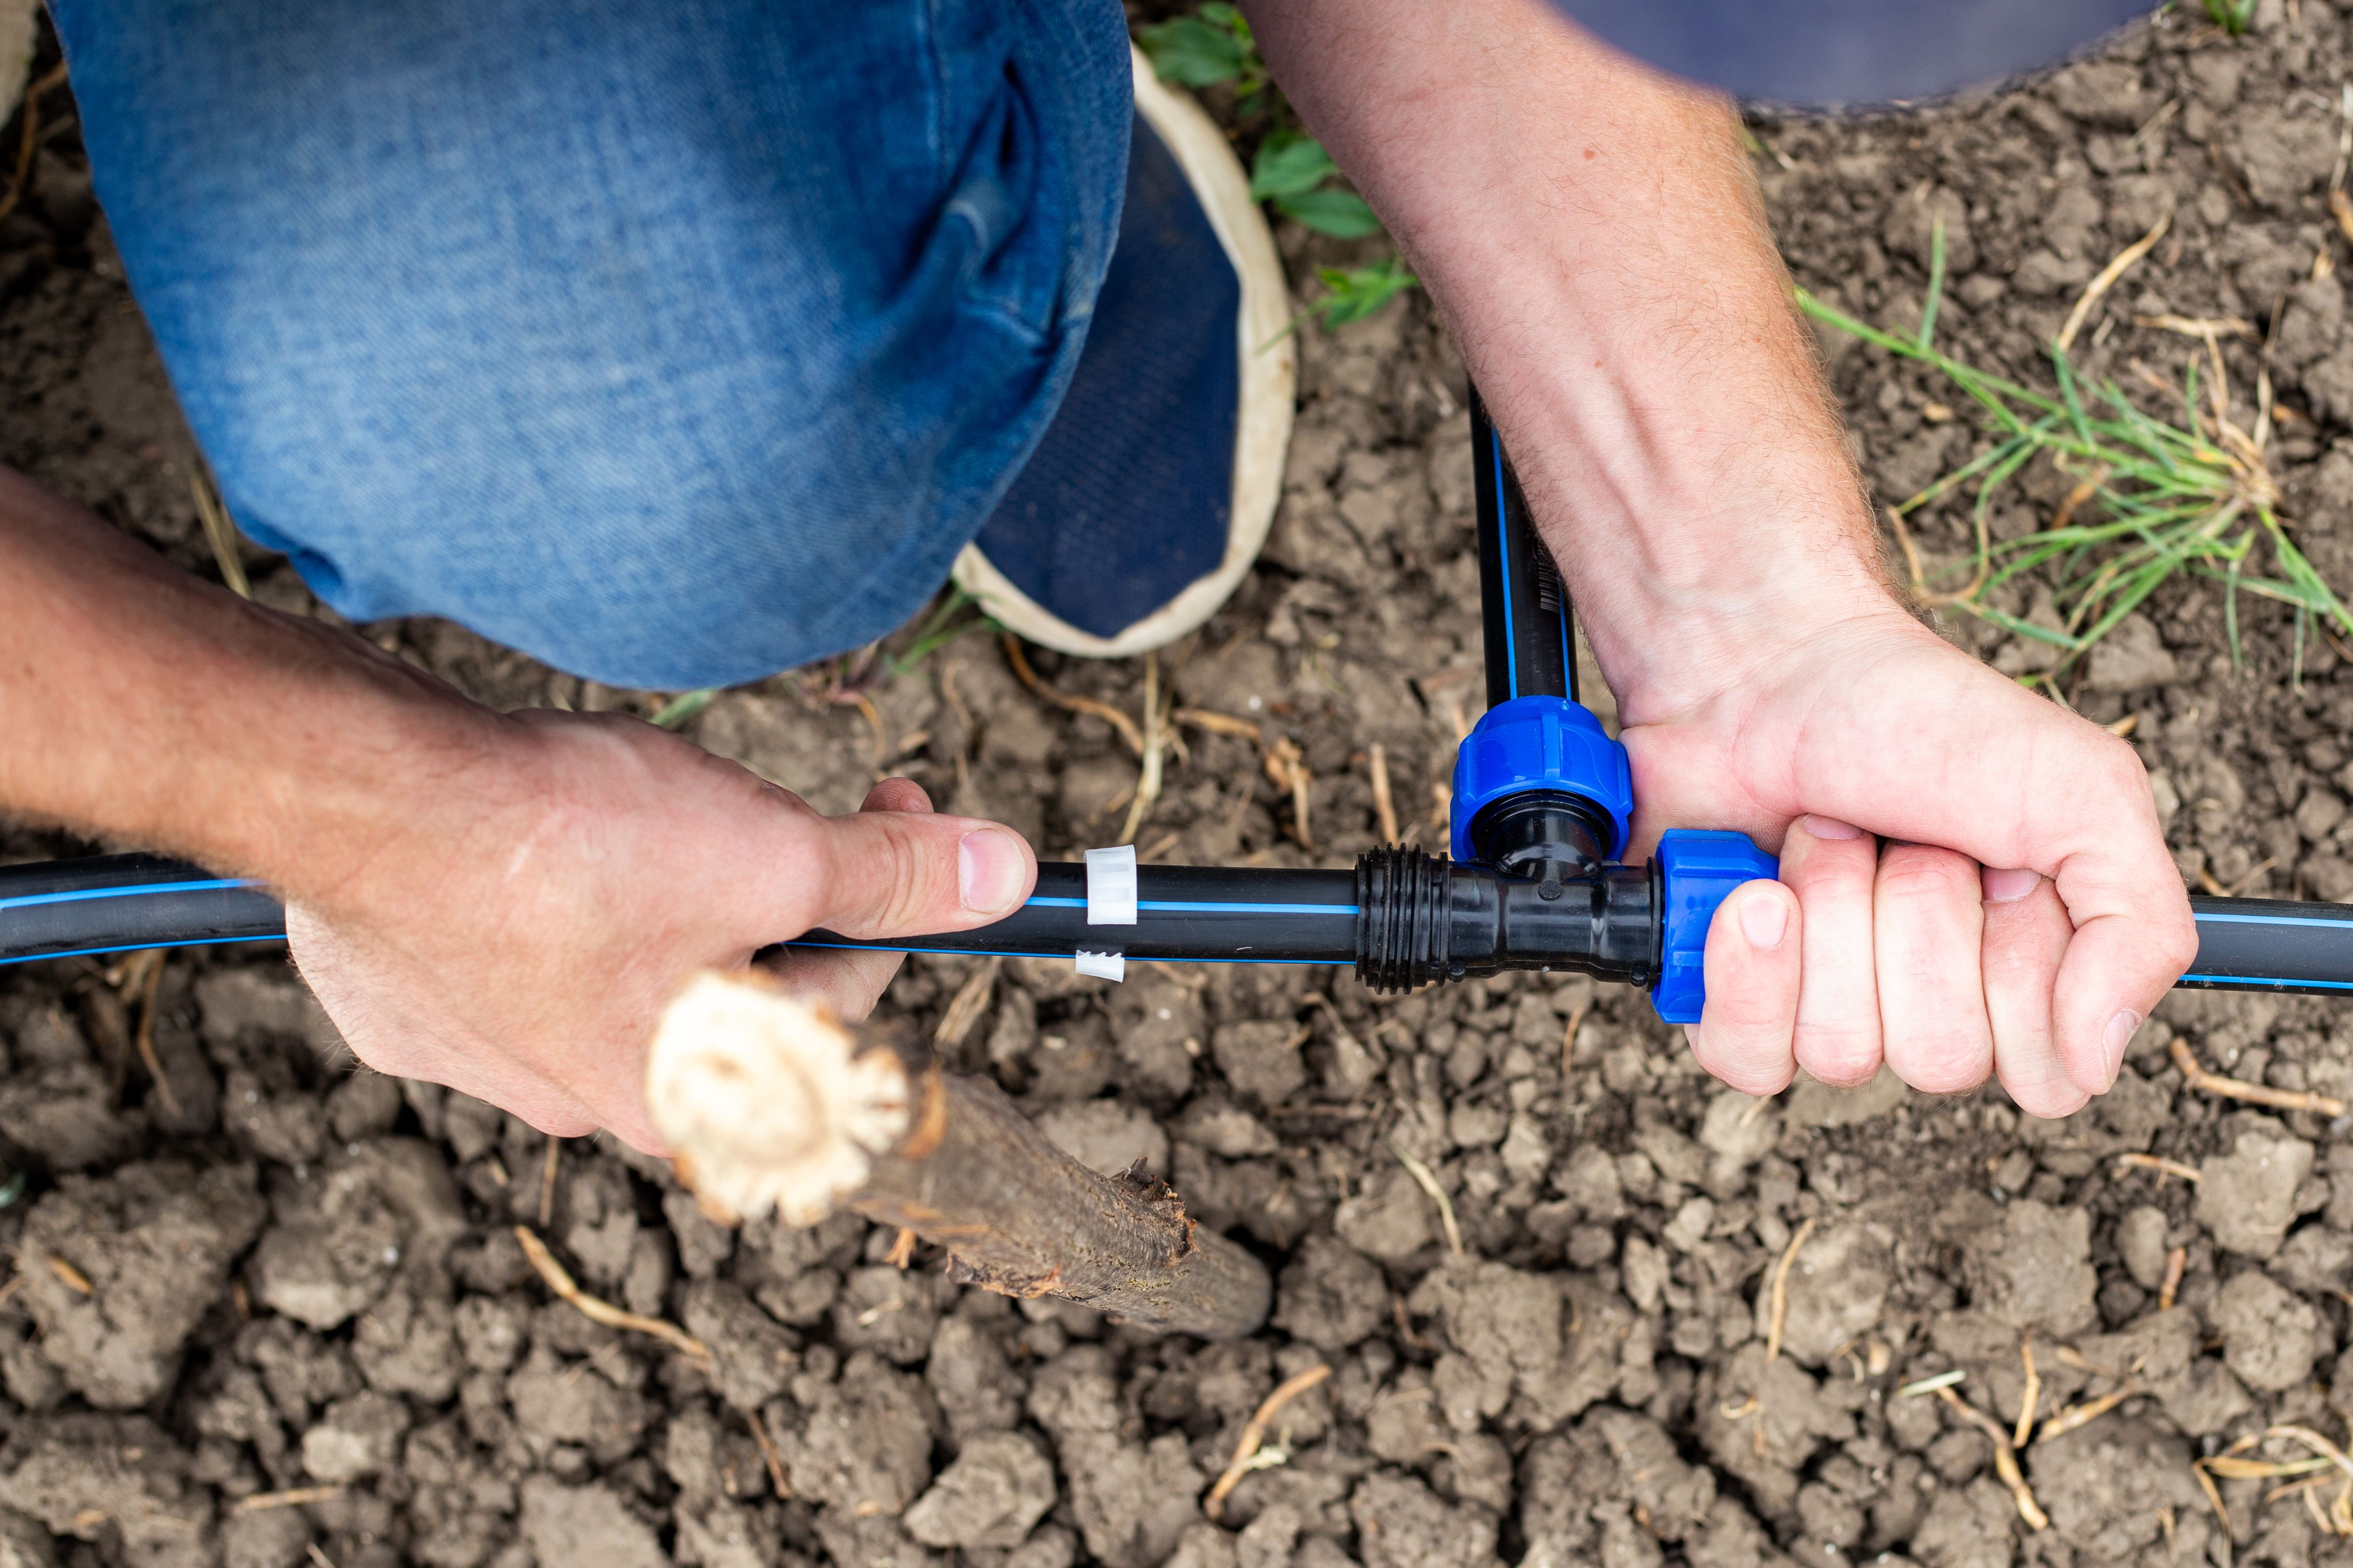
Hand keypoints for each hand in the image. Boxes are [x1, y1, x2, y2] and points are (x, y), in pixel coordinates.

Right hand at [286, 711, 1033, 1150]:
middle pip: (723, 984)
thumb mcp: (767, 852)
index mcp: (686, 1098)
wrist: (361, 797)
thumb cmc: (565, 844)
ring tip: (622, 800)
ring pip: (615, 961)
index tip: (889, 797)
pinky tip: (526, 829)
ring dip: (647, 883)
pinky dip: (534, 890)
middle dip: (753, 885)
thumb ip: (892, 875)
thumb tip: (1008, 876)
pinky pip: (505, 949)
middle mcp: (579, 1104)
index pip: (834, 996)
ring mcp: (479, 1058)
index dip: (877, 890)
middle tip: (746, 794)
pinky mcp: (402, 1001)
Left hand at [1622, 606, 2194, 1116]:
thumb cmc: (1924, 718)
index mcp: (2027, 975)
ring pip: (1843, 1052)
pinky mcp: (1734, 998)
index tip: (2003, 866)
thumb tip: (2095, 1065)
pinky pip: (1749, 1058)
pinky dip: (1748, 972)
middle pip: (1939, 1056)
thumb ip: (2141, 928)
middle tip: (1900, 836)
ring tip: (1827, 836)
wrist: (1769, 667)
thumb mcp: (2085, 790)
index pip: (2045, 1067)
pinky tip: (1755, 893)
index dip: (2020, 963)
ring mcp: (1826, 1007)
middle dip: (1916, 922)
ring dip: (1834, 918)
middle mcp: (1928, 1005)